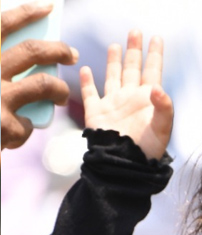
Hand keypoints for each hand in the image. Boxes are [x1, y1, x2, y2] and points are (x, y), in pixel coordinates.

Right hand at [1, 2, 78, 150]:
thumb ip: (1, 65)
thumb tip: (31, 56)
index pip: (3, 24)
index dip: (26, 12)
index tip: (48, 7)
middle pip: (32, 51)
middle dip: (57, 50)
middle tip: (72, 54)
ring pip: (43, 84)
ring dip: (59, 89)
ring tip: (63, 96)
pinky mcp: (4, 125)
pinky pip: (29, 123)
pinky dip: (27, 128)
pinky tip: (21, 131)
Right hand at [80, 30, 172, 159]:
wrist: (125, 167)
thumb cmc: (146, 151)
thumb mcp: (162, 129)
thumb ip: (164, 107)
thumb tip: (158, 87)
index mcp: (147, 100)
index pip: (152, 71)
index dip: (154, 54)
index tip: (156, 38)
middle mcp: (130, 98)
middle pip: (132, 68)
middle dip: (134, 50)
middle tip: (135, 32)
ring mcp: (113, 105)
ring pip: (113, 77)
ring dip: (113, 62)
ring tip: (115, 46)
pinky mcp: (97, 114)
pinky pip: (91, 94)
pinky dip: (87, 82)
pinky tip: (85, 70)